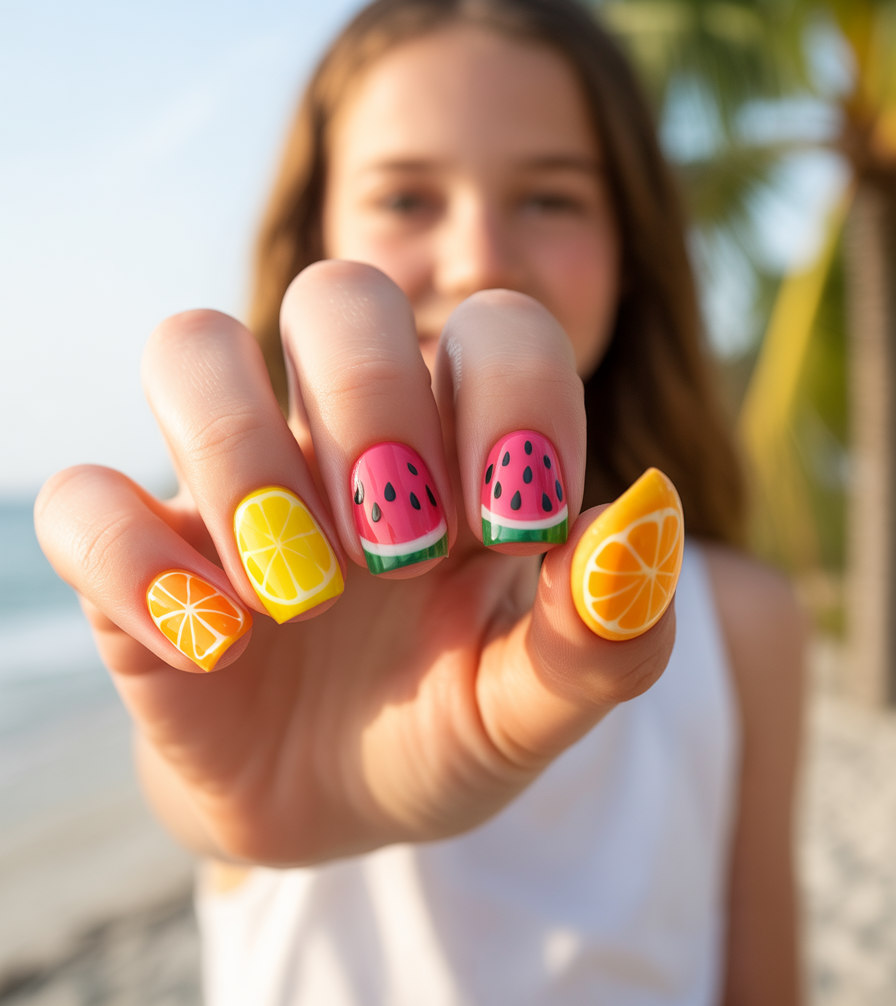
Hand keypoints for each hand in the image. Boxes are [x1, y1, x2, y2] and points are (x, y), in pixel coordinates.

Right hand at [35, 261, 674, 865]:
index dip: (514, 397)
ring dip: (247, 457)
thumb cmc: (442, 727)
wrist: (332, 803)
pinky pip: (84, 499)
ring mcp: (226, 478)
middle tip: (403, 548)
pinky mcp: (133, 551)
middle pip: (337, 292)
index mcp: (456, 438)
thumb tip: (647, 525)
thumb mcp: (532, 707)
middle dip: (375, 404)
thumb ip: (602, 637)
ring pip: (190, 344)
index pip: (496, 323)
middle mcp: (335, 428)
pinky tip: (210, 647)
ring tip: (300, 590)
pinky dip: (135, 562)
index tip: (515, 530)